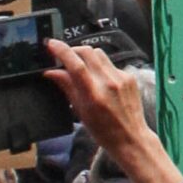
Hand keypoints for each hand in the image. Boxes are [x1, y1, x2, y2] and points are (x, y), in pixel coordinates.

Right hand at [43, 43, 179, 182]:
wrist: (131, 138)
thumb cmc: (104, 130)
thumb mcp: (80, 111)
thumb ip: (67, 87)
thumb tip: (51, 72)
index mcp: (95, 94)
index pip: (75, 64)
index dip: (61, 50)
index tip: (51, 44)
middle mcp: (110, 83)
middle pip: (88, 51)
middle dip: (72, 50)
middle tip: (64, 57)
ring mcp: (122, 78)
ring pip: (100, 54)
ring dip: (86, 56)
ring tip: (80, 67)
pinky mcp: (130, 77)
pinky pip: (111, 64)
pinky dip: (100, 66)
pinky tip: (98, 78)